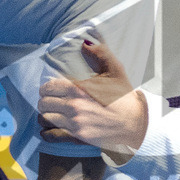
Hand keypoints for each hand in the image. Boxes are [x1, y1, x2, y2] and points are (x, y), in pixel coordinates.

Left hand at [38, 40, 147, 156]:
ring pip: (44, 118)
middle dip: (46, 100)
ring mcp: (74, 124)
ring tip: (51, 113)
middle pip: (43, 103)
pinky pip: (50, 136)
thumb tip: (85, 41)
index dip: (47, 87)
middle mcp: (74, 106)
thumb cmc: (124, 97)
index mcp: (79, 88)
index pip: (48, 87)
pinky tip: (48, 129)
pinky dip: (46, 133)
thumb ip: (100, 53)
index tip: (51, 89)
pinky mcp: (77, 138)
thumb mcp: (115, 71)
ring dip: (46, 115)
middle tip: (51, 101)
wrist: (136, 124)